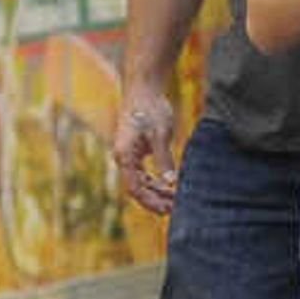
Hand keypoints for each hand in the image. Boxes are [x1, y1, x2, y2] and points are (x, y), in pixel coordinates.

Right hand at [112, 89, 180, 215]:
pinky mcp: (136, 152)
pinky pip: (144, 173)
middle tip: (175, 208)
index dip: (150, 202)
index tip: (166, 210)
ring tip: (176, 199)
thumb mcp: (160, 134)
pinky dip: (156, 181)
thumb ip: (164, 159)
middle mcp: (123, 158)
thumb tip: (171, 182)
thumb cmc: (150, 108)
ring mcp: (129, 156)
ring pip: (141, 182)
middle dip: (155, 200)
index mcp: (124, 155)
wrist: (144, 89)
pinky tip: (171, 187)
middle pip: (137, 188)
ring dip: (157, 192)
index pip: (134, 188)